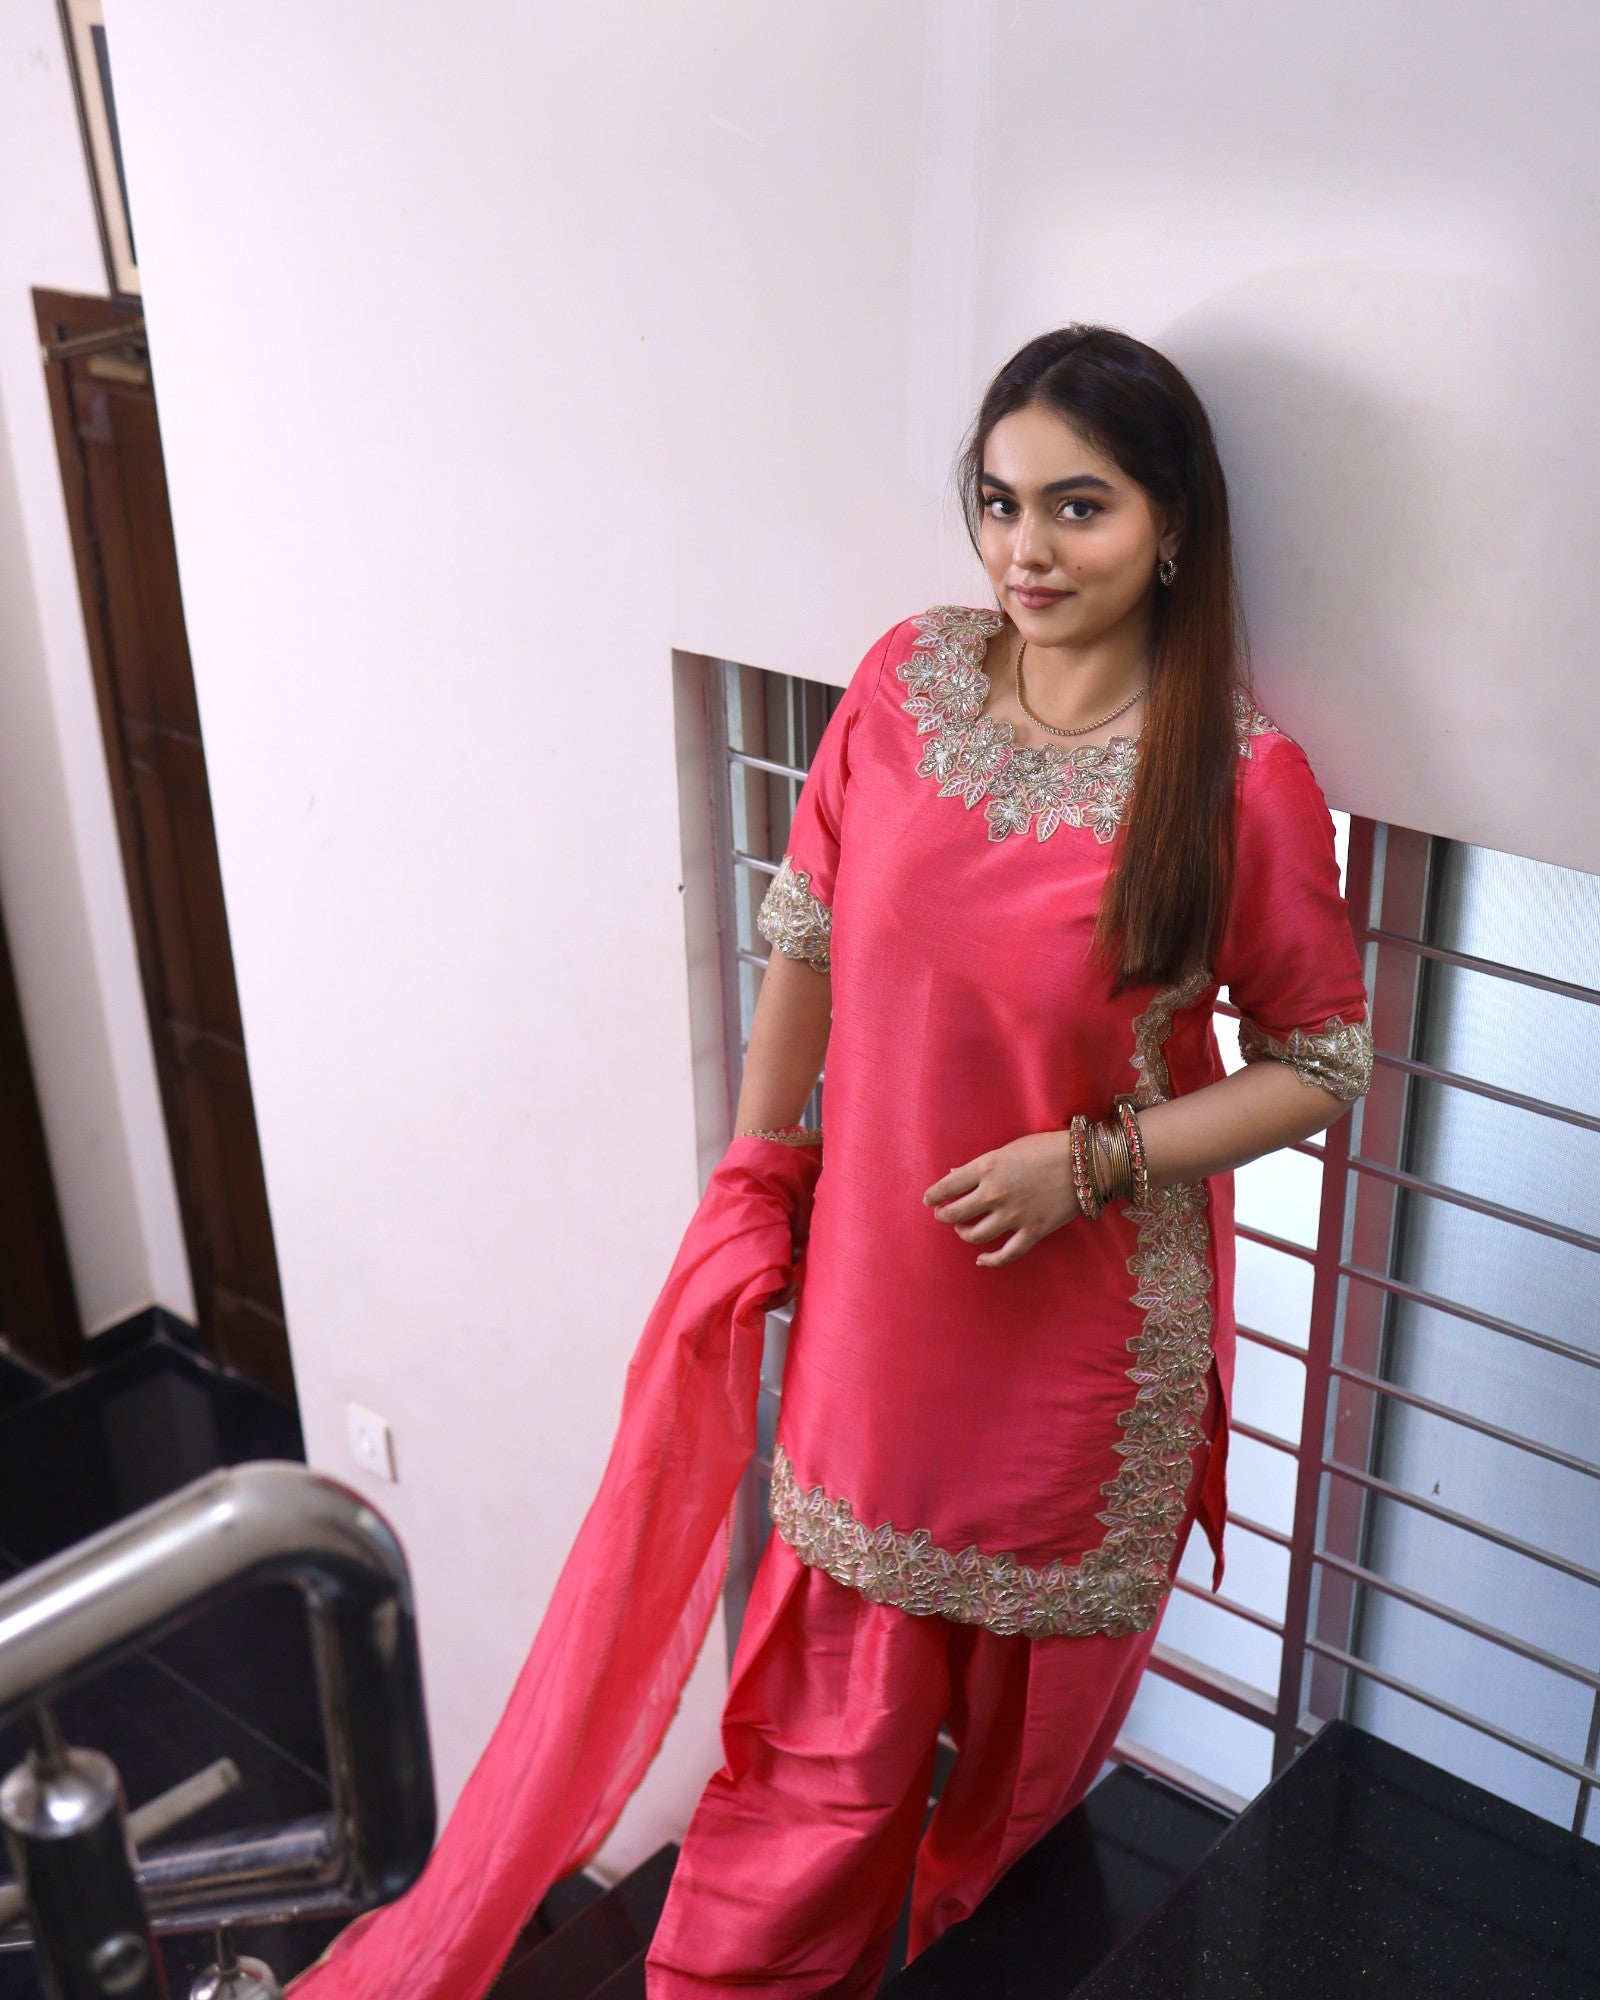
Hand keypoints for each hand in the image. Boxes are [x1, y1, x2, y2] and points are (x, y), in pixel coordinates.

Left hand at [923, 1131, 1080, 1267]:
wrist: (1087, 1162)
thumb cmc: (1047, 1147)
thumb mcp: (1009, 1148)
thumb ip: (983, 1164)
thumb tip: (955, 1175)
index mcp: (987, 1167)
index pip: (948, 1187)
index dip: (934, 1195)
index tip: (929, 1200)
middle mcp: (995, 1193)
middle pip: (956, 1214)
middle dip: (945, 1216)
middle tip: (944, 1215)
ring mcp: (1013, 1215)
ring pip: (975, 1235)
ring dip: (964, 1234)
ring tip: (963, 1228)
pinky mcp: (1033, 1231)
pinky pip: (1006, 1254)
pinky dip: (991, 1260)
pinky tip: (982, 1259)